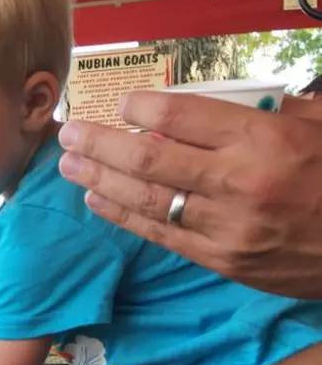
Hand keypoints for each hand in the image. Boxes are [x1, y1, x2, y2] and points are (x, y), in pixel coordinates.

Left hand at [57, 92, 321, 299]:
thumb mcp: (319, 130)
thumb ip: (267, 115)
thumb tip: (208, 114)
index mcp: (263, 140)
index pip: (182, 117)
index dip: (141, 108)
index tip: (121, 104)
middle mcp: (237, 182)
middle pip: (148, 159)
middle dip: (100, 144)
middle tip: (68, 133)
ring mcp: (225, 226)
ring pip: (146, 199)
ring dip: (99, 179)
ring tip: (68, 164)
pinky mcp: (220, 260)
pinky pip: (160, 234)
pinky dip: (123, 216)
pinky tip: (97, 200)